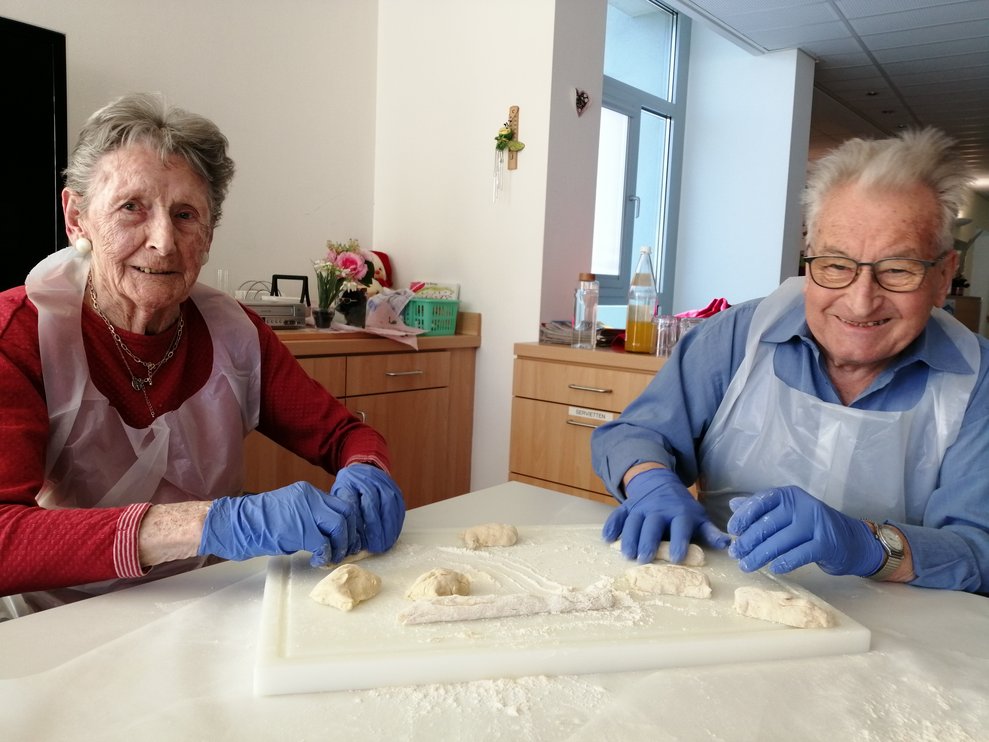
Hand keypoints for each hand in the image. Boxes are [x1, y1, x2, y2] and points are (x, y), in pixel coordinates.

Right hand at [198, 482, 359, 566]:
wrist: (237, 525)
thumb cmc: (260, 523)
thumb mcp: (291, 512)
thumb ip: (312, 516)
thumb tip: (331, 534)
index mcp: (309, 492)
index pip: (342, 503)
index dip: (350, 522)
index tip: (350, 537)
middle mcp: (311, 497)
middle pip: (347, 512)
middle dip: (350, 534)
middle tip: (347, 550)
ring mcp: (306, 511)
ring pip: (339, 526)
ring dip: (340, 545)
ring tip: (332, 556)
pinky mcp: (300, 529)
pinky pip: (324, 543)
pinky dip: (325, 554)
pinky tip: (317, 560)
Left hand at [329, 464, 404, 552]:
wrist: (362, 470)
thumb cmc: (348, 488)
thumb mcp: (339, 496)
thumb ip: (344, 512)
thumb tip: (349, 536)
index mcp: (352, 480)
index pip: (357, 502)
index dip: (362, 523)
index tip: (363, 540)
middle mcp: (370, 478)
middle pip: (377, 504)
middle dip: (378, 528)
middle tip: (377, 546)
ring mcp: (386, 483)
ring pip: (390, 506)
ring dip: (389, 527)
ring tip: (386, 544)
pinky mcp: (396, 490)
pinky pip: (399, 507)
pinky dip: (396, 523)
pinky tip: (392, 535)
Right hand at [603, 468, 728, 562]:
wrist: (658, 482)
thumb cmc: (681, 508)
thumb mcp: (698, 517)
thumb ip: (710, 532)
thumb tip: (727, 544)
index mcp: (679, 513)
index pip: (680, 526)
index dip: (679, 541)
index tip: (676, 557)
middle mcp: (658, 509)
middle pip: (652, 525)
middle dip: (648, 541)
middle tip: (644, 558)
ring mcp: (640, 507)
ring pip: (633, 521)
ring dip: (629, 537)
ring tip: (627, 554)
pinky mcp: (627, 507)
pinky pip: (617, 515)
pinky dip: (611, 525)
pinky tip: (607, 538)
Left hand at [726, 486, 883, 575]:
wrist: (851, 540)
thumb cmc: (812, 527)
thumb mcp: (787, 513)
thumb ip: (761, 509)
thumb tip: (734, 505)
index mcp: (789, 496)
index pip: (761, 502)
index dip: (743, 517)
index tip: (732, 531)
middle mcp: (802, 506)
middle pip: (768, 524)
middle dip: (748, 541)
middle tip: (735, 554)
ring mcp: (815, 524)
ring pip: (780, 541)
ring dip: (760, 555)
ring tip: (746, 565)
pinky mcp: (825, 543)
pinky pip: (799, 554)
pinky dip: (784, 562)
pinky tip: (773, 569)